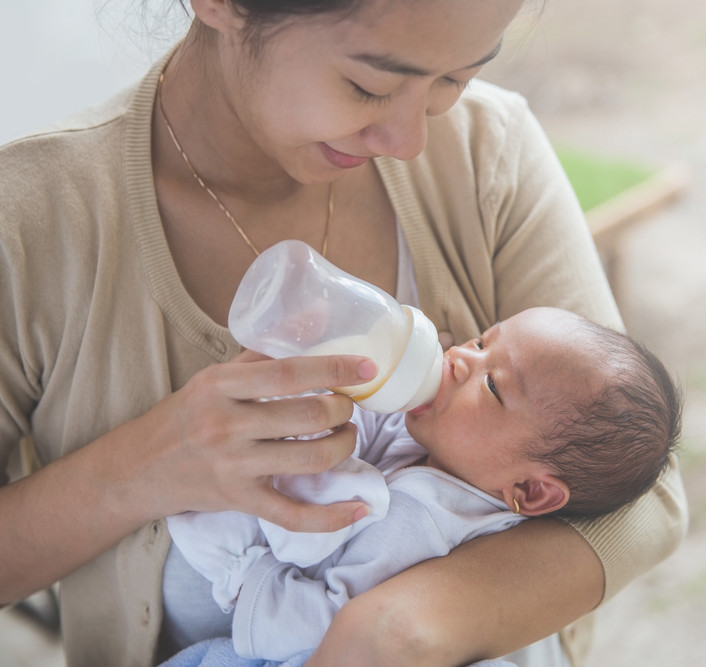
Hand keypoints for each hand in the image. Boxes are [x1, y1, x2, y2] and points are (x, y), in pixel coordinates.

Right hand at [134, 351, 376, 531]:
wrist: (140, 467)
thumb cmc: (188, 414)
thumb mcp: (217, 374)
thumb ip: (266, 348)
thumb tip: (318, 311)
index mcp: (220, 385)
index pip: (288, 373)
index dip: (334, 368)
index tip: (366, 367)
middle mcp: (226, 426)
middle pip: (308, 416)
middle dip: (343, 409)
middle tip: (347, 405)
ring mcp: (233, 467)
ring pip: (310, 460)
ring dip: (344, 445)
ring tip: (346, 434)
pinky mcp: (239, 501)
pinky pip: (293, 515)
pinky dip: (331, 517)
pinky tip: (358, 507)